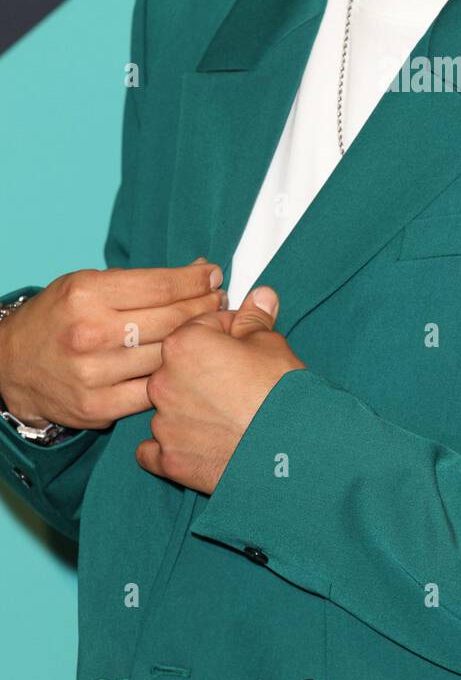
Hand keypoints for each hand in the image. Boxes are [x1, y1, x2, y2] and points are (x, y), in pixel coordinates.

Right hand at [0, 258, 225, 428]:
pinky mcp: (97, 407)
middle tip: (221, 301)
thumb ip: (139, 281)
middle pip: (171, 320)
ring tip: (211, 329)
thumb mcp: (87, 283)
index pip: (162, 286)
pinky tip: (185, 364)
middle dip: (205, 307)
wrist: (10, 365)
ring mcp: (94, 374)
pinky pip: (153, 391)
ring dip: (197, 342)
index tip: (213, 275)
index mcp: (88, 294)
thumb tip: (198, 272)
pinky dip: (172, 376)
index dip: (196, 281)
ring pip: (167, 356)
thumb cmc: (57, 318)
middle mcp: (90, 333)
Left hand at [135, 285, 304, 495]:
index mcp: (184, 345)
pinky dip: (176, 444)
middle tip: (240, 380)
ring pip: (170, 405)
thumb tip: (258, 297)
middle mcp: (164, 382)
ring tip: (229, 414)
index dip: (228, 332)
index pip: (201, 326)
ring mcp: (163, 423)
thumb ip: (255, 319)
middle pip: (181, 366)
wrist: (289, 450)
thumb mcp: (271, 344)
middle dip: (206, 369)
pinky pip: (157, 448)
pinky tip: (202, 441)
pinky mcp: (169, 459)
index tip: (244, 343)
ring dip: (192, 407)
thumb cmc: (279, 395)